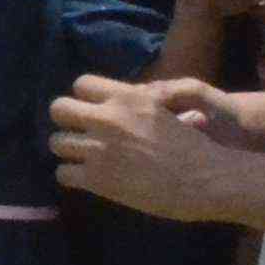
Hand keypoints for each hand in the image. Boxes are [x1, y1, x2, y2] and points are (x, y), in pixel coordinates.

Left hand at [51, 74, 248, 222]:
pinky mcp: (97, 179)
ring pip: (56, 142)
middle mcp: (108, 118)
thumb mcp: (170, 107)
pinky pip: (62, 173)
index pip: (82, 84)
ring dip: (67, 149)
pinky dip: (71, 176)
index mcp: (128, 97)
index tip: (91, 111)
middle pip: (59, 108)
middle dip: (66, 120)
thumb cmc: (196, 144)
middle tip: (78, 133)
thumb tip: (132, 94)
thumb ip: (145, 99)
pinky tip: (86, 178)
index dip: (84, 99)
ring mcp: (100, 149)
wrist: (208, 180)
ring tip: (81, 157)